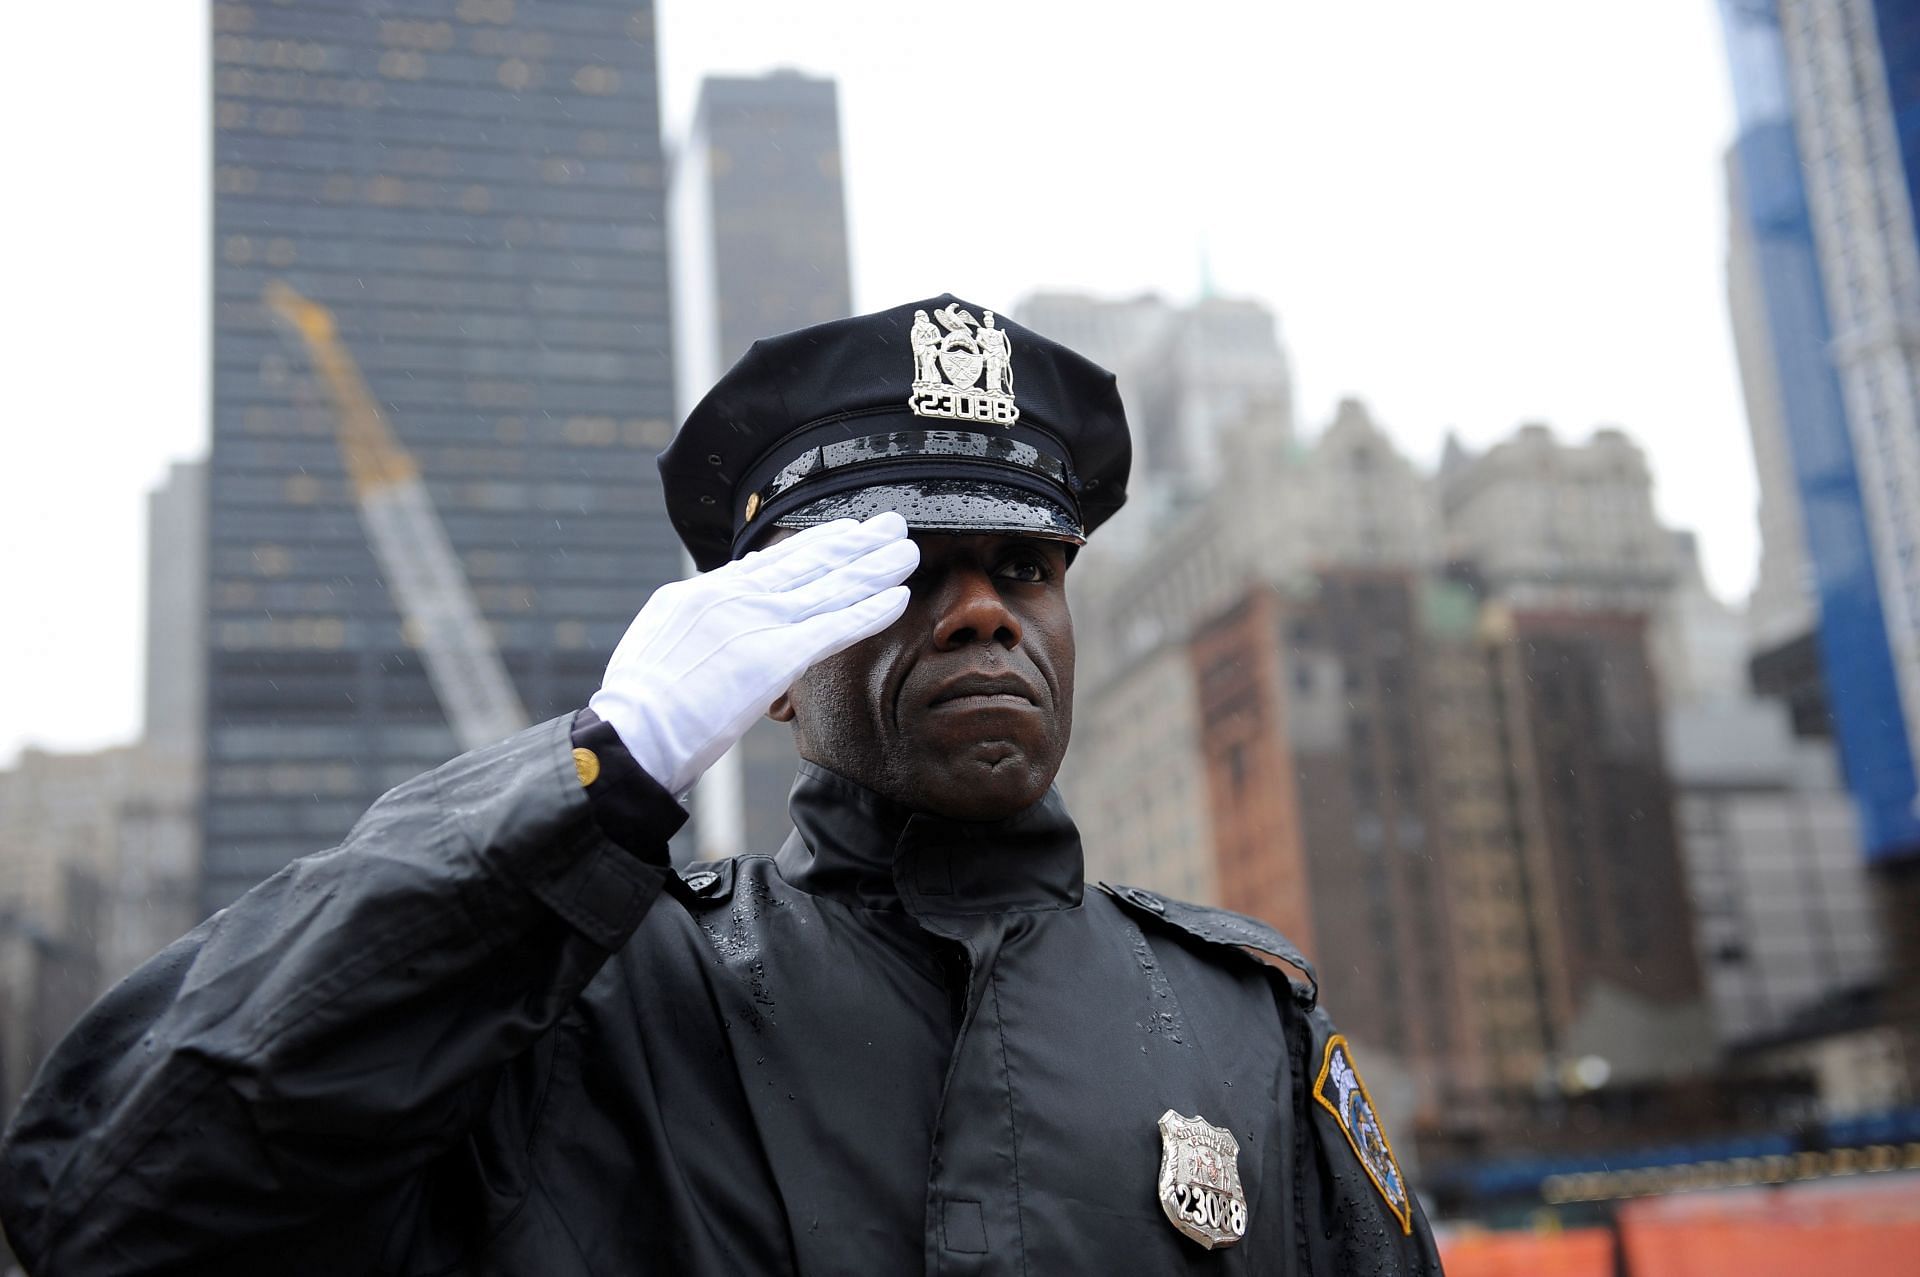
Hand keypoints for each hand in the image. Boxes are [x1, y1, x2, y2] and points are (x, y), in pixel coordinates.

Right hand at [589, 513, 917, 794]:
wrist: (632, 731)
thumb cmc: (640, 702)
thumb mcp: (661, 636)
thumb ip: (699, 611)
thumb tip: (725, 592)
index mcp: (705, 592)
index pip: (771, 562)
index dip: (816, 545)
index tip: (846, 531)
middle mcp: (735, 598)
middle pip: (808, 562)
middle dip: (854, 542)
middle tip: (889, 525)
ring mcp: (756, 625)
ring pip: (828, 588)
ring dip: (874, 569)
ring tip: (905, 552)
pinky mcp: (774, 658)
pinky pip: (833, 629)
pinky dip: (868, 612)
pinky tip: (896, 599)